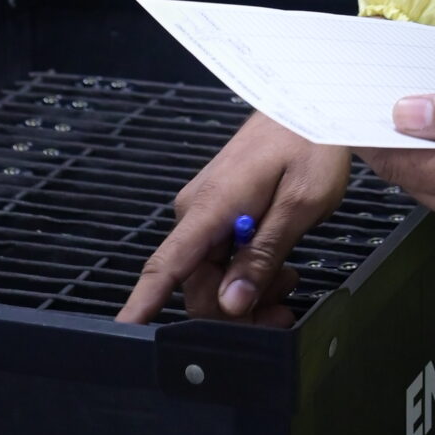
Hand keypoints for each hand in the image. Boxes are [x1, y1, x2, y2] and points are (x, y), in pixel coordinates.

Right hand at [116, 111, 352, 324]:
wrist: (310, 101)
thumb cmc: (310, 141)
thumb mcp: (300, 203)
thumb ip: (263, 255)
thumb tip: (231, 303)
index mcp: (211, 207)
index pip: (166, 265)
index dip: (143, 303)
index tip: (125, 333)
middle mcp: (197, 211)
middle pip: (198, 286)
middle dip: (235, 311)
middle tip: (280, 311)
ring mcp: (207, 211)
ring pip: (213, 277)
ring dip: (248, 293)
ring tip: (287, 282)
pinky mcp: (219, 211)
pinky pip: (223, 258)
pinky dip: (249, 272)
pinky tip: (278, 268)